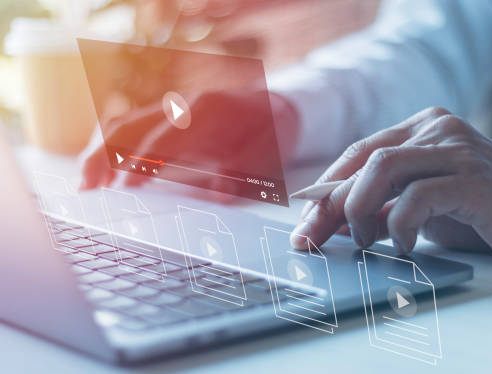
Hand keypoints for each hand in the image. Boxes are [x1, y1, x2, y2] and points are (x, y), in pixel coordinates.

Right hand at [79, 91, 298, 194]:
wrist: (279, 105)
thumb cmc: (273, 131)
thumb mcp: (269, 152)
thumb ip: (244, 170)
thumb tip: (217, 194)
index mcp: (207, 111)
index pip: (164, 137)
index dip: (143, 162)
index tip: (125, 187)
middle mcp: (183, 105)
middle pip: (130, 126)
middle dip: (104, 156)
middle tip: (87, 189)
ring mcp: (172, 109)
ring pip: (124, 125)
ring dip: (101, 152)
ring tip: (85, 184)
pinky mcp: (168, 118)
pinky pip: (132, 128)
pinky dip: (112, 148)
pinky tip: (104, 171)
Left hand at [290, 107, 491, 261]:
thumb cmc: (474, 210)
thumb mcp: (419, 205)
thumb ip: (382, 204)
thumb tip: (329, 221)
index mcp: (419, 129)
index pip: (358, 153)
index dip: (325, 189)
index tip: (305, 224)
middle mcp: (436, 130)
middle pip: (365, 160)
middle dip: (331, 204)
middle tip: (314, 239)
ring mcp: (456, 149)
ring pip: (384, 167)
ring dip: (361, 209)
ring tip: (365, 240)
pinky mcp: (474, 177)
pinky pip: (420, 195)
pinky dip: (400, 222)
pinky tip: (404, 243)